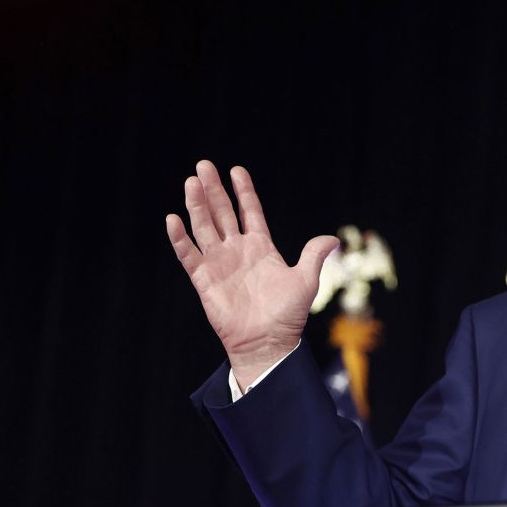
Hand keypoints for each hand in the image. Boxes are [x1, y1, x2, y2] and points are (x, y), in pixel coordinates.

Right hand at [166, 160, 338, 387]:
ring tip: (191, 182)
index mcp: (261, 247)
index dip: (243, 191)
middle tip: (203, 165)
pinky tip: (173, 219)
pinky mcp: (204, 279)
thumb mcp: (306, 281)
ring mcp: (219, 263)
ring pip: (204, 227)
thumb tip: (333, 238)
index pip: (250, 212)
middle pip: (223, 213)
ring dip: (196, 206)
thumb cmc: (288, 314)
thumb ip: (314, 255)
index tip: (236, 170)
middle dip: (214, 190)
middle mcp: (237, 251)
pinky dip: (180, 238)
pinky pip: (188, 255)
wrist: (268, 341)